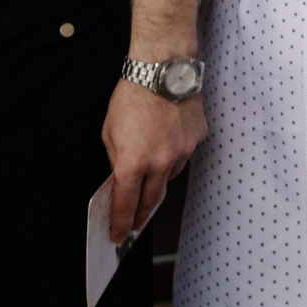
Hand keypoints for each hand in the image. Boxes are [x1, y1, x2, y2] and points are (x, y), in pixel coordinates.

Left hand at [102, 81, 206, 241]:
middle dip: (141, 216)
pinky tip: (167, 139)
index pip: (126, 205)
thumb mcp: (109, 132)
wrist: (163, 70)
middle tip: (134, 227)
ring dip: (158, 178)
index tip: (118, 237)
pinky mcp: (197, 139)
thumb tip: (122, 178)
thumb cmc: (131, 97)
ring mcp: (182, 152)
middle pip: (151, 200)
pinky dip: (173, 153)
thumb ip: (116, 160)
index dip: (121, 224)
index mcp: (133, 163)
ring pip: (169, 176)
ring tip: (150, 168)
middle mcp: (160, 163)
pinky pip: (183, 155)